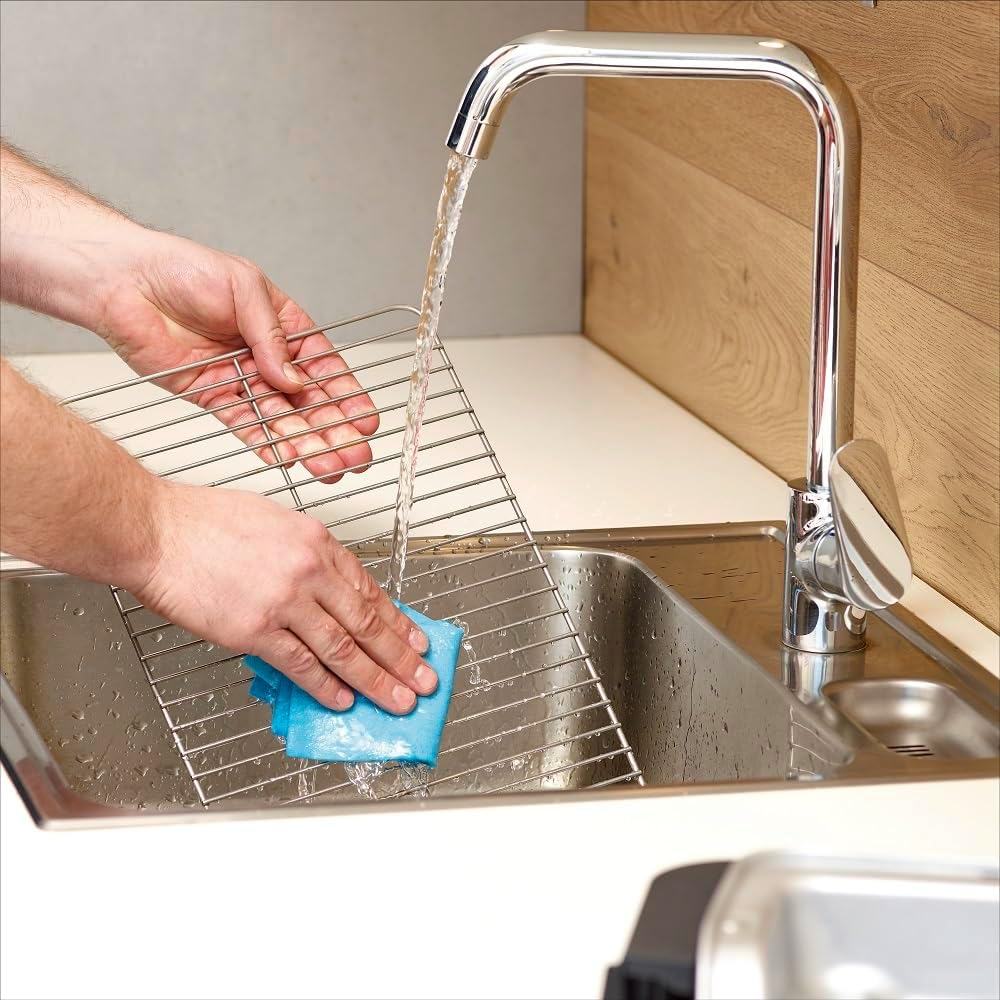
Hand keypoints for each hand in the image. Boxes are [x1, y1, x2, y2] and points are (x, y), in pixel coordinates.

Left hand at [97, 229, 377, 482]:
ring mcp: (241, 379)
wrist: (122, 282)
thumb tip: (294, 380)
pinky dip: (267, 443)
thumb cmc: (181, 268)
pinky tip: (289, 458)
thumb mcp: (244, 288)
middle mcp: (265, 357)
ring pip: (282, 418)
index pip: (324, 365)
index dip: (346, 394)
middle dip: (334, 429)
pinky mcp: (212, 397)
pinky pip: (246, 425)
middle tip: (355, 454)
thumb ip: (271, 337)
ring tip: (329, 466)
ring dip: (307, 443)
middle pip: (309, 400)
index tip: (365, 418)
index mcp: (283, 326)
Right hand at [139, 482, 436, 713]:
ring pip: (344, 649)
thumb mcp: (274, 521)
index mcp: (316, 541)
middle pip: (367, 622)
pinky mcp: (254, 630)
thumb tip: (328, 589)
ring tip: (398, 699)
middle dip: (401, 656)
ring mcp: (284, 602)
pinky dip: (325, 687)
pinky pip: (301, 665)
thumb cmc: (203, 521)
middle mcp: (309, 570)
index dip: (398, 620)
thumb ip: (306, 555)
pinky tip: (343, 701)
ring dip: (376, 679)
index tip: (416, 639)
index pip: (370, 589)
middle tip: (423, 678)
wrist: (156, 530)